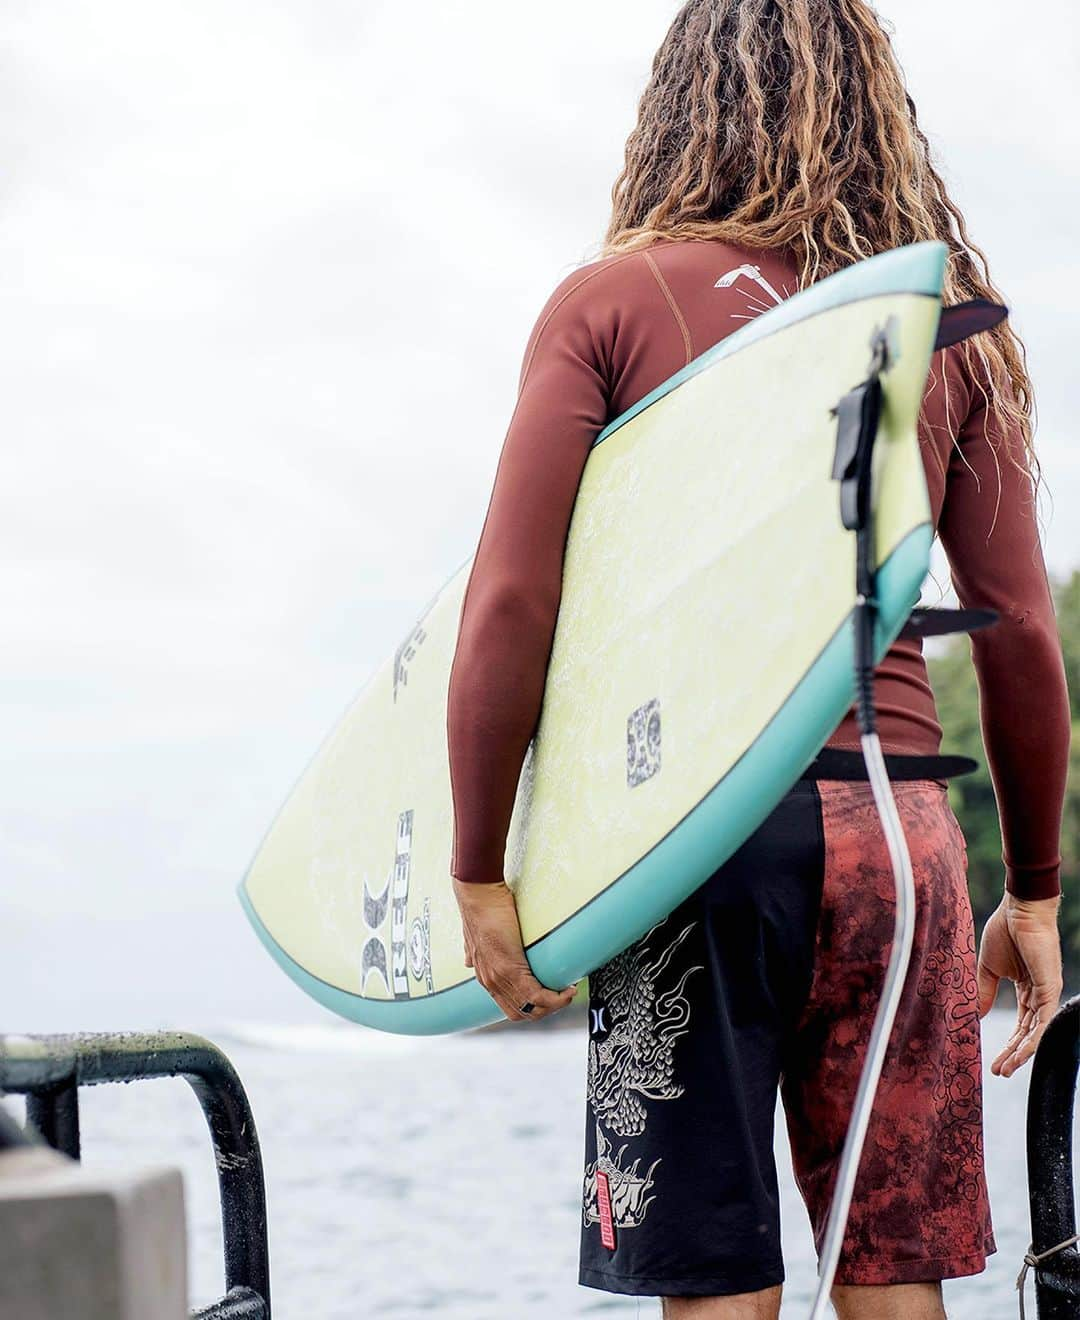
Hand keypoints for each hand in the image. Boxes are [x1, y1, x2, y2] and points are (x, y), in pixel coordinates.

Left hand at [452, 877, 576, 1022]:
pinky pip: (536, 995)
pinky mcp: (509, 968)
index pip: (510, 1006)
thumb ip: (473, 952)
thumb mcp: (474, 937)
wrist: (478, 893)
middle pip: (521, 1013)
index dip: (532, 1008)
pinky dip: (556, 998)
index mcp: (485, 975)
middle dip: (546, 1010)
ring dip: (554, 1005)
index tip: (549, 998)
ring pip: (530, 1008)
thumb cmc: (483, 907)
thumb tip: (470, 960)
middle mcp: (490, 981)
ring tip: (568, 992)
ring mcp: (498, 977)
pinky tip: (567, 989)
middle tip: (563, 996)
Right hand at [977, 893, 1062, 1077]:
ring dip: (1021, 1054)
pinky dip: (1032, 1040)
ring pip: (1036, 1033)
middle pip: (1027, 1034)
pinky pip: (1043, 1022)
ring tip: (1005, 1070)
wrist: (1018, 909)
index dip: (1007, 1044)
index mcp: (1025, 988)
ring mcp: (1046, 993)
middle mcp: (1039, 995)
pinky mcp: (1050, 989)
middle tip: (998, 1072)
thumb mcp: (987, 967)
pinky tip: (1020, 1054)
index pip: (1019, 1025)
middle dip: (1012, 1055)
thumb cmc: (1004, 931)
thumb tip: (976, 1015)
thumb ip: (984, 991)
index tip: (992, 1062)